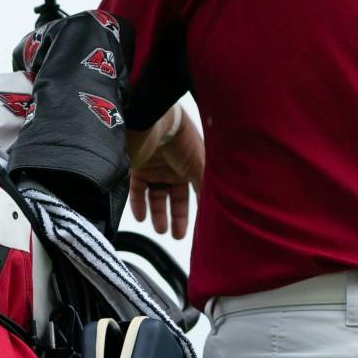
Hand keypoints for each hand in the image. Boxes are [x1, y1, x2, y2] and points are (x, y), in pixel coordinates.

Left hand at [129, 106, 204, 238]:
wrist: (153, 120)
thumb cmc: (181, 140)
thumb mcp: (200, 167)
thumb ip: (206, 189)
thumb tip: (219, 210)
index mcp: (193, 163)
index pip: (197, 190)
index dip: (199, 207)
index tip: (202, 226)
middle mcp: (175, 166)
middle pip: (176, 196)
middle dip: (177, 216)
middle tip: (178, 236)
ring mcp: (155, 166)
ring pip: (157, 196)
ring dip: (158, 214)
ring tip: (162, 230)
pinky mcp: (137, 167)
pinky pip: (137, 190)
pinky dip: (139, 204)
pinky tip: (142, 218)